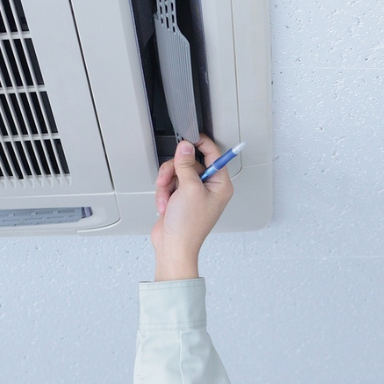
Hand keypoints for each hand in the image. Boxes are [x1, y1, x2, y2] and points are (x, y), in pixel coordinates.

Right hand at [152, 135, 234, 280]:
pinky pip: (169, 183)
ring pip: (176, 172)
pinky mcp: (180, 198)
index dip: (202, 144)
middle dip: (175, 170)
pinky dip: (164, 192)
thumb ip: (186, 165)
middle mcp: (209, 188)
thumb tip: (185, 147)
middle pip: (190, 162)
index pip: (215, 155)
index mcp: (220, 185)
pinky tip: (165, 205)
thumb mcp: (189, 189)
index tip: (191, 137)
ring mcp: (193, 193)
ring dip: (167, 183)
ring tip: (166, 197)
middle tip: (170, 177)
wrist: (173, 247)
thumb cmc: (188, 227)